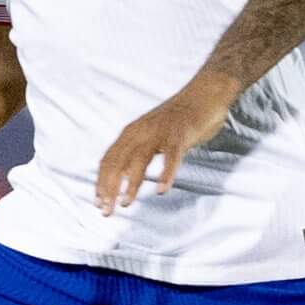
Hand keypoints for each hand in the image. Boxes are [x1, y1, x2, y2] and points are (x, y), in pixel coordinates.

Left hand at [94, 73, 237, 214]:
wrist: (205, 93)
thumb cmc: (180, 120)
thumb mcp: (152, 137)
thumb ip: (137, 154)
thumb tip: (122, 177)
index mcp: (132, 132)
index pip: (109, 160)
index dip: (101, 182)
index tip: (98, 204)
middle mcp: (141, 131)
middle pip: (118, 162)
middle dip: (109, 188)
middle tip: (106, 211)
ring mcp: (160, 131)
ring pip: (139, 160)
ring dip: (131, 183)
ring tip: (126, 203)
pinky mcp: (180, 133)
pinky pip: (171, 156)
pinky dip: (165, 173)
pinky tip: (161, 190)